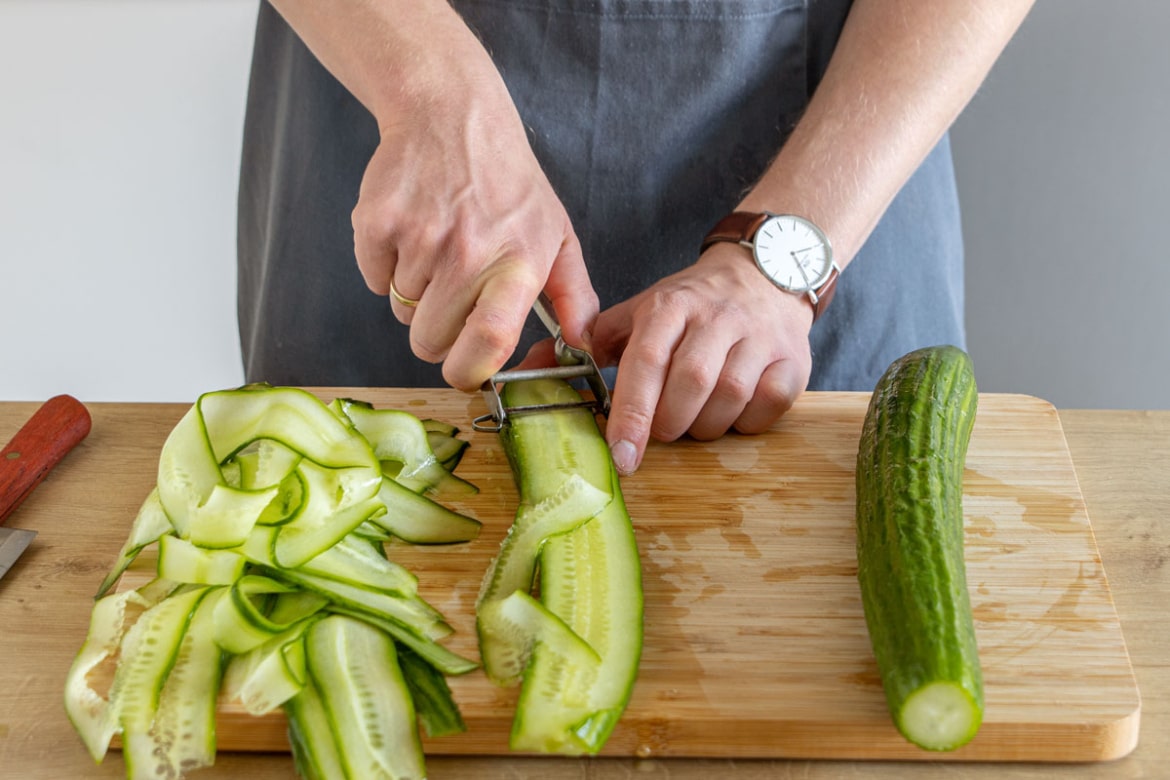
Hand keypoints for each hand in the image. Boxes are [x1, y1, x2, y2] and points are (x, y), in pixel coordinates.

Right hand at [350, 62, 596, 390]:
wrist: (452, 116)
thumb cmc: (509, 183)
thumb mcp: (557, 235)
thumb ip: (573, 296)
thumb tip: (582, 347)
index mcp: (517, 264)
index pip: (489, 341)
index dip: (469, 371)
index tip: (465, 372)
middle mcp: (468, 253)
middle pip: (429, 342)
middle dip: (436, 332)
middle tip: (452, 292)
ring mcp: (419, 237)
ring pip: (401, 311)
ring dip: (415, 293)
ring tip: (437, 247)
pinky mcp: (377, 223)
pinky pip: (373, 279)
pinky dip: (386, 266)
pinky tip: (411, 231)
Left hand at [589, 244, 813, 474]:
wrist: (762, 274)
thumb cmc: (691, 306)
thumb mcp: (637, 314)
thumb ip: (588, 343)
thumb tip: (531, 369)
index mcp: (669, 306)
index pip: (646, 362)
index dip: (632, 413)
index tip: (622, 454)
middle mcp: (716, 317)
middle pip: (690, 385)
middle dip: (669, 423)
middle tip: (661, 430)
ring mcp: (759, 337)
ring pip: (730, 398)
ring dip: (706, 425)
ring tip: (694, 418)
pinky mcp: (794, 358)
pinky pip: (769, 405)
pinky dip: (747, 422)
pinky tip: (732, 412)